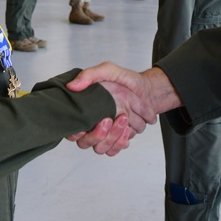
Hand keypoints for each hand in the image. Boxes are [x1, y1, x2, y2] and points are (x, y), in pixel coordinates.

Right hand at [66, 64, 181, 151]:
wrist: (148, 91)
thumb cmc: (127, 81)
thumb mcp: (109, 70)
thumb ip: (90, 75)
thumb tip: (72, 85)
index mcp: (85, 109)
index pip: (71, 128)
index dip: (74, 131)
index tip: (84, 126)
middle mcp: (93, 124)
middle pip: (85, 142)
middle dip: (97, 134)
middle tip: (109, 119)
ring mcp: (105, 134)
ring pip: (101, 148)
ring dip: (112, 137)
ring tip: (124, 120)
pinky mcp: (117, 139)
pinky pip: (114, 150)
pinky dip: (121, 143)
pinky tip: (128, 130)